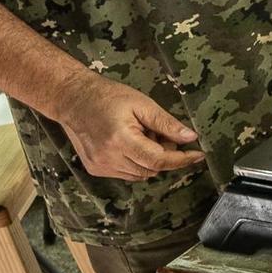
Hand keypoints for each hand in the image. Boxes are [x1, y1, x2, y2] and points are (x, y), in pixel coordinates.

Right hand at [53, 73, 203, 179]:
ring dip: (150, 160)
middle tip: (162, 134)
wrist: (73, 99)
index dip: (182, 159)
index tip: (198, 155)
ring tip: (143, 135)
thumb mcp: (142, 104)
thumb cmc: (108, 97)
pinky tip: (131, 143)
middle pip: (152, 169)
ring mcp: (100, 166)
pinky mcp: (95, 169)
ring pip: (140, 174)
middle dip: (166, 155)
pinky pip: (127, 173)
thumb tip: (191, 137)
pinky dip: (136, 163)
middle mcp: (109, 158)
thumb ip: (167, 124)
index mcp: (121, 140)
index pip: (159, 160)